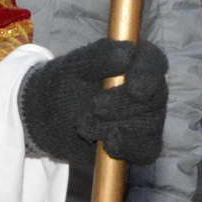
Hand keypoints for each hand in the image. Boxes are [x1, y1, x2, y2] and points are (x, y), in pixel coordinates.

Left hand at [20, 39, 167, 166]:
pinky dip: (126, 148)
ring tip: (84, 124)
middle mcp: (147, 89)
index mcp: (133, 61)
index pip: (154, 60)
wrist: (47, 119)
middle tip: (94, 107)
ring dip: (114, 126)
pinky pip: (147, 149)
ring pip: (150, 124)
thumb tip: (128, 52)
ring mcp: (147, 118)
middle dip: (123, 105)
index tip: (134, 88)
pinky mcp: (141, 144)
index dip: (148, 73)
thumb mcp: (72, 67)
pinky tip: (106, 144)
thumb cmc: (63, 85)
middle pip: (155, 96)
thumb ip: (98, 56)